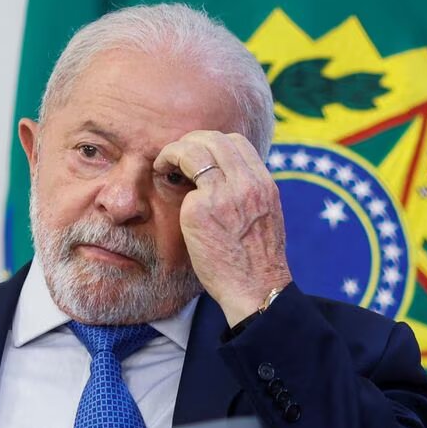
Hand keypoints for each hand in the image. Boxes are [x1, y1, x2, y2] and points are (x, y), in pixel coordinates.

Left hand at [153, 131, 291, 325]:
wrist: (255, 288)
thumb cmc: (255, 260)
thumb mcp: (263, 216)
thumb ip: (246, 192)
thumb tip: (222, 178)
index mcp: (263, 183)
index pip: (236, 142)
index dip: (212, 143)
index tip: (198, 156)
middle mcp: (246, 183)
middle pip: (212, 139)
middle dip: (188, 142)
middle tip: (174, 157)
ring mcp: (222, 194)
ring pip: (193, 151)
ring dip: (173, 153)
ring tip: (163, 166)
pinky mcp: (199, 210)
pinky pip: (183, 186)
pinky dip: (174, 186)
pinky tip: (167, 194)